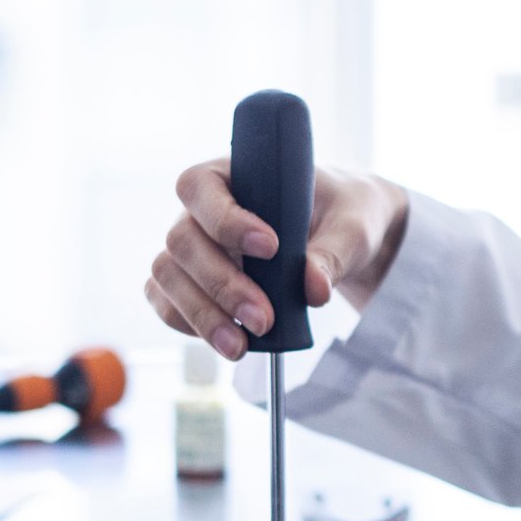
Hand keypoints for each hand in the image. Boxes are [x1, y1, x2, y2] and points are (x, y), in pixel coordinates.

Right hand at [147, 161, 409, 360]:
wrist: (342, 238)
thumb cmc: (343, 214)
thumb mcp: (352, 225)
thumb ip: (334, 253)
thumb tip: (313, 290)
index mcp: (235, 173)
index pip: (200, 186)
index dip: (224, 219)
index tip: (271, 248)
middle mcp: (202, 210)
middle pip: (182, 240)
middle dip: (221, 284)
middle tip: (263, 319)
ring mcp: (194, 247)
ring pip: (168, 276)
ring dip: (201, 313)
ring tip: (242, 346)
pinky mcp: (193, 283)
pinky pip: (169, 302)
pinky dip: (189, 324)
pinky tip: (226, 341)